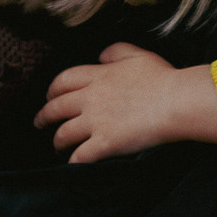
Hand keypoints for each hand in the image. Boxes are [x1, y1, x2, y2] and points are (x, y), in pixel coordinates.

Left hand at [35, 43, 216, 163]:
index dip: (52, 89)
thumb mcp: (139, 55)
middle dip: (44, 117)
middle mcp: (91, 98)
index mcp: (99, 76)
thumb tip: (101, 55)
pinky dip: (73, 163)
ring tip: (57, 147)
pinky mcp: (104, 143)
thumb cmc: (163, 78)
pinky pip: (80, 156)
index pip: (63, 80)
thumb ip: (117, 51)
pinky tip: (72, 165)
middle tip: (40, 123)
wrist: (176, 101)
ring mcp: (95, 122)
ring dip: (57, 142)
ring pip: (63, 134)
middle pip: (56, 108)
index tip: (49, 96)